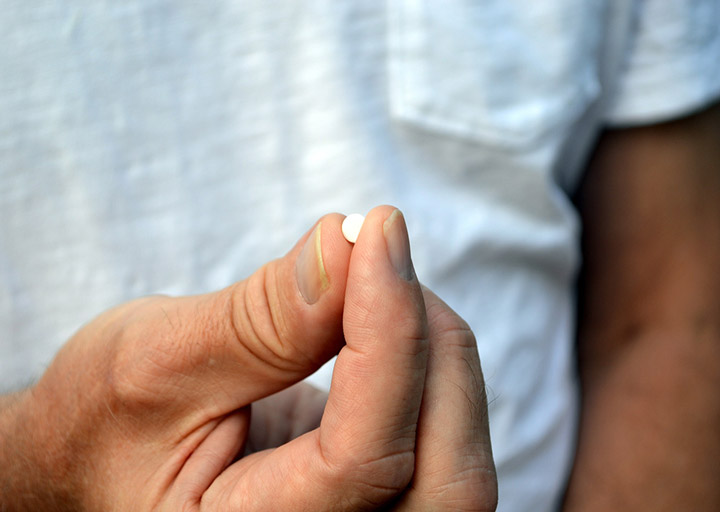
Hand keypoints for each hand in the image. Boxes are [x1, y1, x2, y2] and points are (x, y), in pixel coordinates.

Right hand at [1, 206, 496, 510]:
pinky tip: (385, 322)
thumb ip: (258, 320)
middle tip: (381, 256)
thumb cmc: (103, 420)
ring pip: (456, 464)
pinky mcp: (371, 498)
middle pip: (444, 479)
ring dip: (438, 355)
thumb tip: (348, 245)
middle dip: (431, 347)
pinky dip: (428, 369)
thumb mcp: (155, 364)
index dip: (388, 334)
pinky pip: (438, 443)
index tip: (378, 232)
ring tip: (379, 283)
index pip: (362, 458)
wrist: (98, 453)